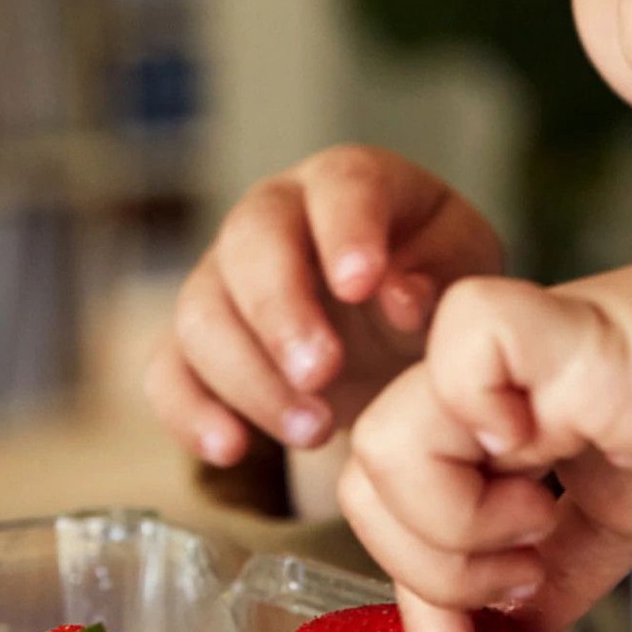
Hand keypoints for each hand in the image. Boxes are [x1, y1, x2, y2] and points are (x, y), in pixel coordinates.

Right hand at [145, 147, 504, 465]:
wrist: (394, 334)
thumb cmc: (432, 284)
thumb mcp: (463, 268)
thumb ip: (441, 272)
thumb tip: (400, 297)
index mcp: (350, 184)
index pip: (339, 185)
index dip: (345, 231)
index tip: (361, 284)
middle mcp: (274, 216)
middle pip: (249, 243)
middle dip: (281, 313)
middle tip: (322, 374)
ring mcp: (224, 276)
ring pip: (202, 312)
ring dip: (252, 378)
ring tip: (315, 431)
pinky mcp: (195, 341)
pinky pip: (167, 370)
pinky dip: (190, 411)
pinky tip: (231, 447)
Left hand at [336, 232, 631, 631]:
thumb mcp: (612, 528)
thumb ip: (551, 581)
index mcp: (478, 426)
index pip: (389, 514)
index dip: (416, 602)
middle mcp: (472, 387)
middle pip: (363, 482)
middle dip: (431, 566)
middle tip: (522, 570)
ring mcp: (498, 353)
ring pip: (382, 436)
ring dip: (454, 513)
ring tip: (540, 515)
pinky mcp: (540, 319)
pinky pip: (455, 354)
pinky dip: (482, 413)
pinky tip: (545, 441)